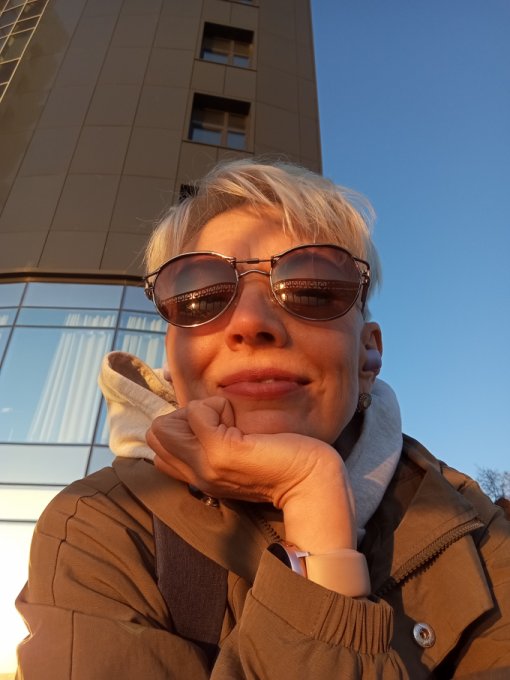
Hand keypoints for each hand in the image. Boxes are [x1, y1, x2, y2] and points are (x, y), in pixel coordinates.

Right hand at [146, 397, 356, 551]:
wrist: (310, 478)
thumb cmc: (280, 458)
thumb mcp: (235, 451)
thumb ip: (210, 440)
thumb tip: (192, 413)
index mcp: (200, 477)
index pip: (158, 448)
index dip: (180, 426)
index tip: (215, 427)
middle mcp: (196, 476)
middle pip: (156, 433)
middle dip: (184, 416)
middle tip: (221, 421)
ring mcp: (205, 466)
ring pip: (167, 423)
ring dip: (198, 411)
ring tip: (229, 421)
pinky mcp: (221, 452)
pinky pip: (196, 412)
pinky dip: (214, 405)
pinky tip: (237, 418)